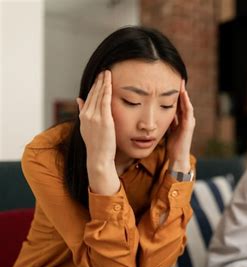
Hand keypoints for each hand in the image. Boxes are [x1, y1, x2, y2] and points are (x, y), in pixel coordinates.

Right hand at [77, 70, 119, 194]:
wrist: (98, 157)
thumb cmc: (96, 145)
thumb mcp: (87, 127)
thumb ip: (83, 112)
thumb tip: (79, 99)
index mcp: (83, 116)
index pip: (89, 97)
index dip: (94, 86)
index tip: (99, 77)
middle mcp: (87, 114)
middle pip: (93, 93)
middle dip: (98, 81)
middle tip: (104, 71)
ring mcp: (95, 117)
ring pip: (98, 95)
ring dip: (103, 82)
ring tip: (107, 73)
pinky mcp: (104, 120)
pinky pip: (105, 101)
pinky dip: (106, 90)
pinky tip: (109, 82)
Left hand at [167, 80, 194, 172]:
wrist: (178, 158)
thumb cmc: (173, 145)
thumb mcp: (168, 130)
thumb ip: (167, 121)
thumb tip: (158, 113)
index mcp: (181, 120)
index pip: (178, 104)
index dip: (175, 94)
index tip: (171, 83)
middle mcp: (187, 119)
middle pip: (184, 102)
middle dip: (181, 90)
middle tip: (178, 78)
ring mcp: (189, 122)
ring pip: (187, 104)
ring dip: (185, 94)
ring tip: (181, 83)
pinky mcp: (189, 125)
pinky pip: (188, 111)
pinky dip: (186, 102)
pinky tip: (183, 95)